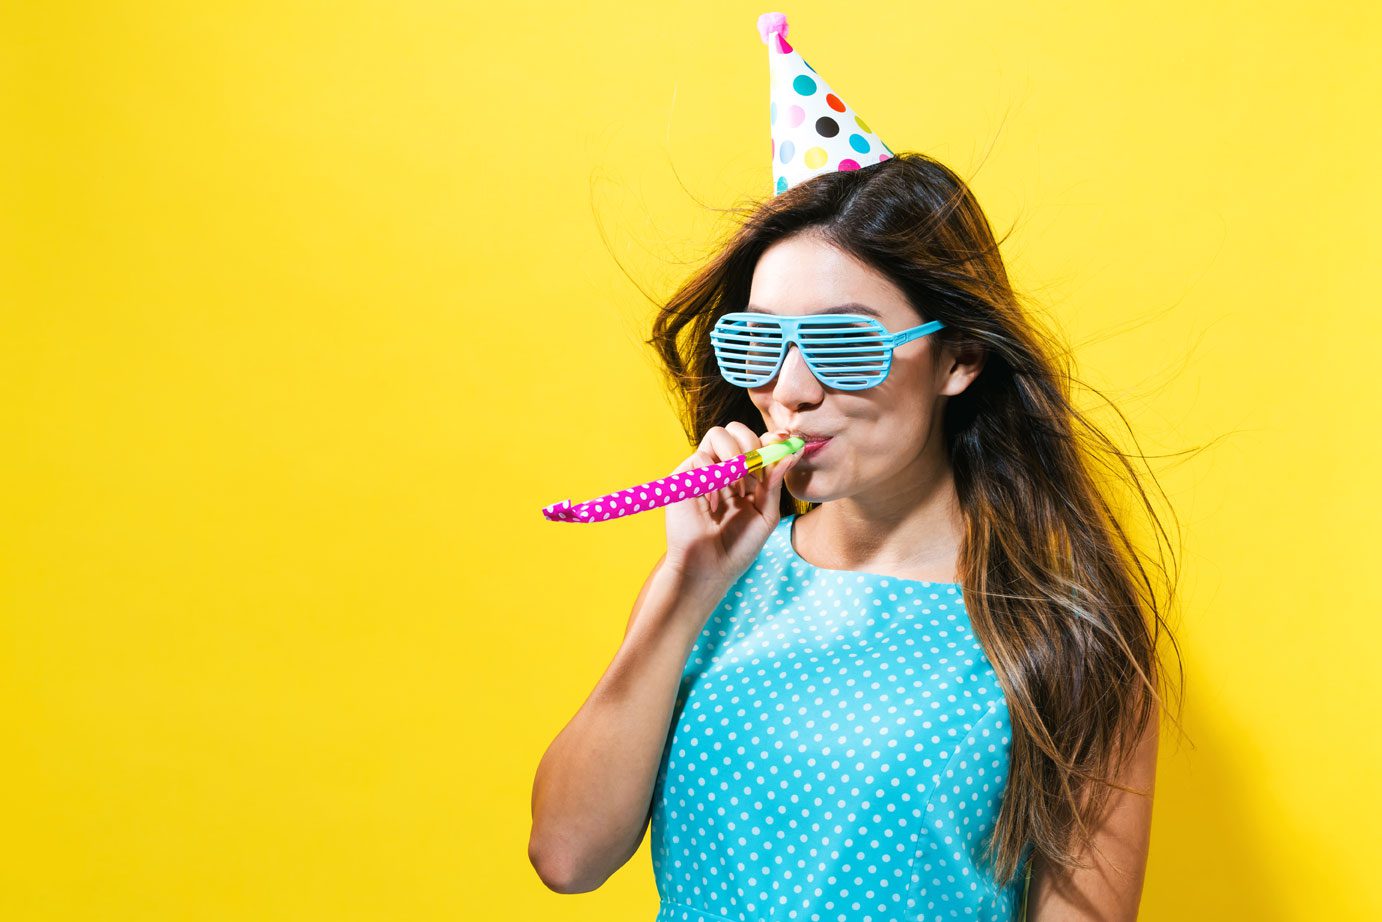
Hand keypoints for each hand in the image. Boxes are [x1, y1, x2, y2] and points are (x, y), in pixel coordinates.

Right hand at [661, 422, 801, 588]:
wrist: (710, 568)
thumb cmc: (738, 546)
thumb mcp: (765, 514)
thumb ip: (775, 483)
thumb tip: (791, 452)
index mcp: (747, 476)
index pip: (758, 443)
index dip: (771, 439)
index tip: (784, 441)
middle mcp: (725, 469)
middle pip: (736, 430)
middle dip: (751, 443)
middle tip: (756, 470)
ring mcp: (704, 472)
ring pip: (717, 435)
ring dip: (734, 455)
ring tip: (738, 486)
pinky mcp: (684, 478)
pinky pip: (700, 457)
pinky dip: (713, 477)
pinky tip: (716, 502)